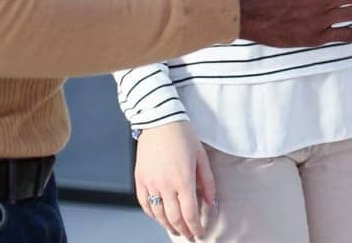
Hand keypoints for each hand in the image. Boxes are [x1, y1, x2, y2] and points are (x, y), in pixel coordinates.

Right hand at [135, 121, 213, 239]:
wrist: (159, 120)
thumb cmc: (183, 135)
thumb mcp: (202, 156)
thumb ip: (208, 181)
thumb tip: (211, 202)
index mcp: (183, 179)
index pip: (190, 213)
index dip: (195, 227)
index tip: (200, 233)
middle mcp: (165, 184)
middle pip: (174, 218)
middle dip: (183, 230)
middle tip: (190, 235)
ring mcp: (150, 183)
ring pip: (158, 214)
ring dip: (167, 225)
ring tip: (176, 229)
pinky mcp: (140, 179)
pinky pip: (144, 203)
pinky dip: (152, 214)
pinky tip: (159, 217)